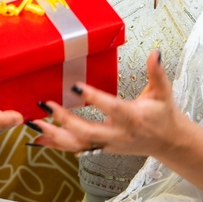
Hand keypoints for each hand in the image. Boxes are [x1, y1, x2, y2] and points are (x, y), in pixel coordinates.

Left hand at [31, 51, 186, 156]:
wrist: (168, 142)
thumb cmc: (164, 115)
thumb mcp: (163, 92)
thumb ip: (158, 73)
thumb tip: (155, 53)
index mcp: (133, 117)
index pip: (111, 108)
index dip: (94, 98)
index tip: (75, 87)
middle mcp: (118, 134)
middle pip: (88, 132)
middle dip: (65, 120)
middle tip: (46, 105)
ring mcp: (108, 144)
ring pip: (78, 144)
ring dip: (54, 136)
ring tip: (34, 124)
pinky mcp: (101, 148)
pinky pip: (76, 148)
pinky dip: (57, 145)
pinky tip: (39, 139)